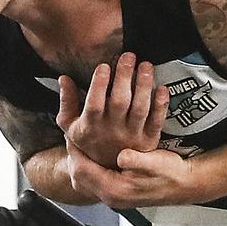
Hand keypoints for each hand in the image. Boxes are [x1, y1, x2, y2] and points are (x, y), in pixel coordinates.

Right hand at [56, 52, 168, 168]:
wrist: (107, 169)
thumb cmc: (89, 141)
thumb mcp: (70, 125)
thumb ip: (66, 102)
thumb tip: (63, 78)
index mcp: (91, 125)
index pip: (95, 103)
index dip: (99, 84)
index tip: (104, 66)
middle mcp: (112, 130)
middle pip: (120, 101)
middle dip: (124, 77)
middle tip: (129, 56)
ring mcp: (132, 135)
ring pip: (140, 108)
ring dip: (144, 86)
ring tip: (145, 66)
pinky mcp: (149, 139)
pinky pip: (157, 121)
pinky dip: (161, 105)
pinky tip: (162, 88)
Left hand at [66, 141, 210, 207]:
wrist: (186, 184)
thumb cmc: (172, 175)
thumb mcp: (154, 164)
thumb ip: (135, 161)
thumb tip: (121, 156)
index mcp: (117, 190)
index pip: (83, 170)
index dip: (75, 150)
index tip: (72, 134)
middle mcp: (113, 196)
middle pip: (79, 177)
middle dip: (74, 156)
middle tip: (72, 138)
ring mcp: (116, 195)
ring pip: (87, 179)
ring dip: (82, 161)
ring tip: (80, 144)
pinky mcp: (121, 191)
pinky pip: (97, 179)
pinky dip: (92, 166)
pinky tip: (95, 155)